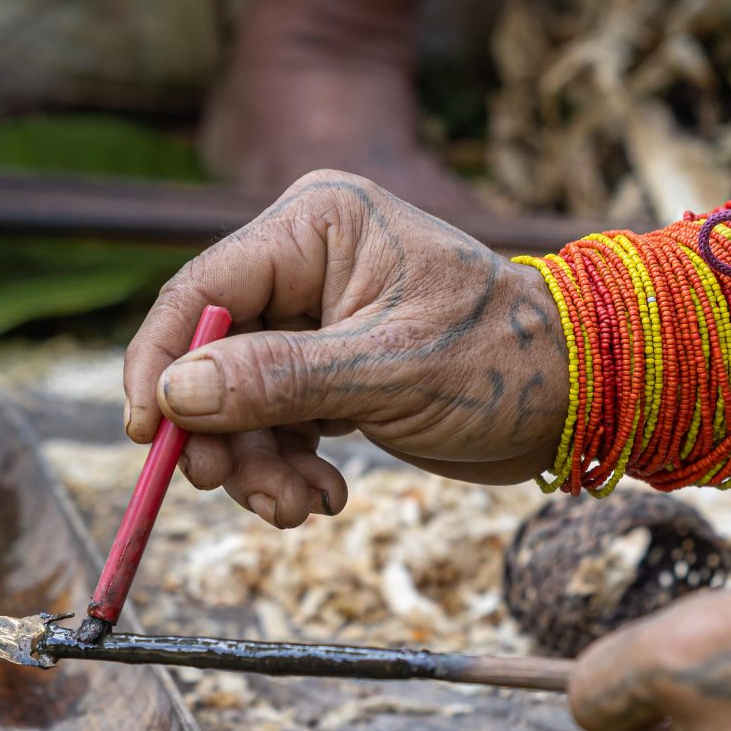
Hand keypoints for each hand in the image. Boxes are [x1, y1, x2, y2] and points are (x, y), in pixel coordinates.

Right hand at [122, 172, 566, 526]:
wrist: (581, 397)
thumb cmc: (503, 361)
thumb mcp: (389, 372)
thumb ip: (279, 380)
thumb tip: (176, 394)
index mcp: (318, 222)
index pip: (203, 289)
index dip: (164, 362)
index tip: (149, 433)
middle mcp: (308, 259)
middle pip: (212, 351)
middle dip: (219, 430)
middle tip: (231, 489)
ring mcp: (316, 317)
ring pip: (237, 398)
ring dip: (256, 463)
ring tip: (299, 508)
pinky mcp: (330, 368)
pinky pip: (274, 421)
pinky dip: (287, 467)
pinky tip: (325, 498)